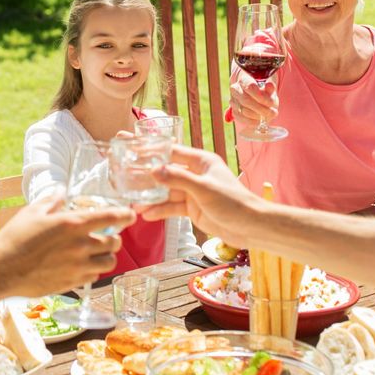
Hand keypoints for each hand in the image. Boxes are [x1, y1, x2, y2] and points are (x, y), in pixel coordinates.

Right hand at [0, 194, 131, 292]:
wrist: (1, 270)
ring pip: (109, 262)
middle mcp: (80, 246)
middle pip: (115, 243)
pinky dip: (93, 271)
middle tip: (107, 236)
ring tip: (97, 253)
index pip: (109, 217)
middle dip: (114, 238)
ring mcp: (78, 267)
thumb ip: (52, 201)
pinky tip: (82, 266)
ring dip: (106, 256)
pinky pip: (94, 277)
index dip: (125, 215)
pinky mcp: (72, 283)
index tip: (130, 215)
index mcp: (72, 224)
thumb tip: (62, 191)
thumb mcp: (32, 212)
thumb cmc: (14, 238)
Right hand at [141, 145, 259, 242]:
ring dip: (151, 197)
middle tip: (125, 173)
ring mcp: (193, 192)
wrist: (250, 227)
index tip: (132, 147)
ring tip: (134, 202)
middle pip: (165, 172)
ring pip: (167, 192)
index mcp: (201, 161)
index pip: (171, 152)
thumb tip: (154, 170)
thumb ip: (178, 179)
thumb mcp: (203, 189)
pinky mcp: (193, 209)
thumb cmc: (233, 202)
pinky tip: (147, 214)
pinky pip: (172, 207)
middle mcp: (195, 174)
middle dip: (147, 175)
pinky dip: (160, 210)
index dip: (150, 150)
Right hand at [229, 75, 277, 132]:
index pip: (250, 87)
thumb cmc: (264, 94)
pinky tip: (259, 121)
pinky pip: (241, 119)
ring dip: (258, 115)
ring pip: (244, 110)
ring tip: (268, 116)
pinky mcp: (234, 112)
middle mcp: (235, 89)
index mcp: (244, 80)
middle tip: (273, 112)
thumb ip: (270, 88)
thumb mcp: (269, 90)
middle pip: (246, 100)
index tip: (271, 103)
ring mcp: (233, 101)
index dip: (261, 96)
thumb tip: (270, 85)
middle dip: (261, 108)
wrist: (258, 101)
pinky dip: (252, 121)